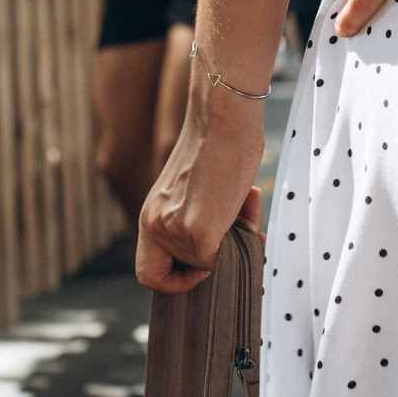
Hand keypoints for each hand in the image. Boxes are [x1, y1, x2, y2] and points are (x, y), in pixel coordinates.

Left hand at [135, 86, 267, 293]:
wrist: (222, 118)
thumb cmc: (217, 147)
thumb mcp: (193, 193)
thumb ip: (196, 224)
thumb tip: (225, 252)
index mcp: (150, 217)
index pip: (149, 274)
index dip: (176, 278)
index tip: (201, 263)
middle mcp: (156, 226)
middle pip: (185, 274)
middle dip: (213, 263)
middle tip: (232, 236)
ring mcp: (176, 232)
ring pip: (212, 264)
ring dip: (236, 240)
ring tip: (244, 204)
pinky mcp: (200, 234)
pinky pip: (226, 258)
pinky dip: (245, 236)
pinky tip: (248, 199)